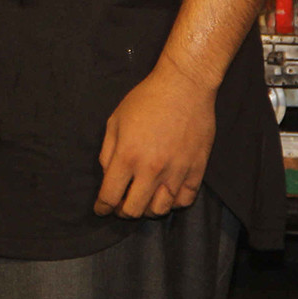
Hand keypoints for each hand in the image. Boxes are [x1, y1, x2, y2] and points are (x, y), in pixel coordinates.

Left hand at [95, 57, 215, 218]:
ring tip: (143, 199)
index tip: (101, 209)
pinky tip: (165, 193)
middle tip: (121, 204)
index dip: (103, 207)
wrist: (184, 87)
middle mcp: (151, 170)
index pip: (110, 196)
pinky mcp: (196, 171)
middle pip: (134, 210)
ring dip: (147, 209)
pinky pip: (184, 201)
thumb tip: (108, 176)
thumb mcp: (115, 120)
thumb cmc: (146, 100)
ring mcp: (176, 172)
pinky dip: (172, 202)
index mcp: (127, 156)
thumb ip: (108, 152)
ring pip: (160, 210)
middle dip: (122, 211)